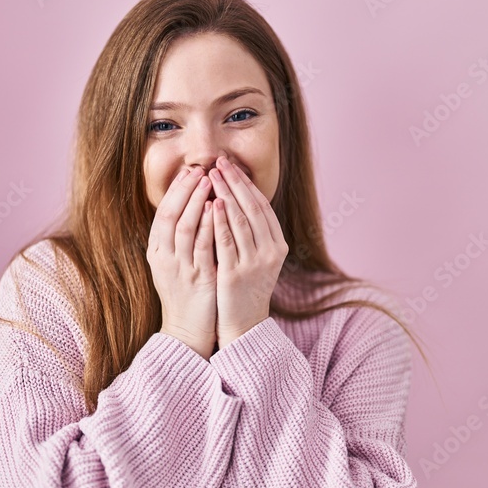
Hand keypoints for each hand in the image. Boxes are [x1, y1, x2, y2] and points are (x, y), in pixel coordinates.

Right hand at [147, 165, 217, 359]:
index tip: (190, 172)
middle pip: (170, 215)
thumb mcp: (176, 262)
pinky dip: (208, 225)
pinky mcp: (196, 278)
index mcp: (157, 251)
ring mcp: (179, 268)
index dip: (176, 191)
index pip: (162, 213)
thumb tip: (193, 205)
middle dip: (185, 190)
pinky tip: (218, 210)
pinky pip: (202, 247)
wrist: (187, 330)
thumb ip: (181, 237)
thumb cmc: (187, 293)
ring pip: (184, 227)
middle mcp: (163, 257)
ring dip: (196, 202)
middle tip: (200, 170)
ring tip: (209, 182)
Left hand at [208, 153, 288, 349]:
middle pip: (251, 208)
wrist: (243, 325)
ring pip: (240, 221)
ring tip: (210, 176)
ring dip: (225, 195)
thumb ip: (252, 233)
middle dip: (234, 182)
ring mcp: (254, 263)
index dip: (246, 184)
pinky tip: (210, 205)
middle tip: (219, 162)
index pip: (261, 206)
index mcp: (277, 246)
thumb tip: (238, 199)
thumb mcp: (256, 259)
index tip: (230, 165)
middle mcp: (270, 252)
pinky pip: (226, 241)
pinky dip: (218, 220)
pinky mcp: (236, 274)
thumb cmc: (245, 288)